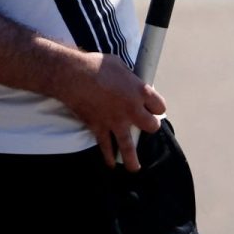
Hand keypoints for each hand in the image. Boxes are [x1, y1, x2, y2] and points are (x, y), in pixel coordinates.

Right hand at [56, 50, 165, 170]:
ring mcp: (115, 122)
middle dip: (150, 126)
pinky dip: (108, 156)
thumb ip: (129, 79)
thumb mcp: (121, 66)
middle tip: (144, 125)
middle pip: (151, 126)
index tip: (153, 107)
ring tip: (135, 168)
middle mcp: (131, 110)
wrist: (74, 76)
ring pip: (128, 146)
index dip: (157, 106)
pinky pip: (105, 147)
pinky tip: (110, 164)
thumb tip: (130, 83)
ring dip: (132, 159)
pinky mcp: (99, 128)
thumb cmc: (97, 66)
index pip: (159, 105)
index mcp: (140, 92)